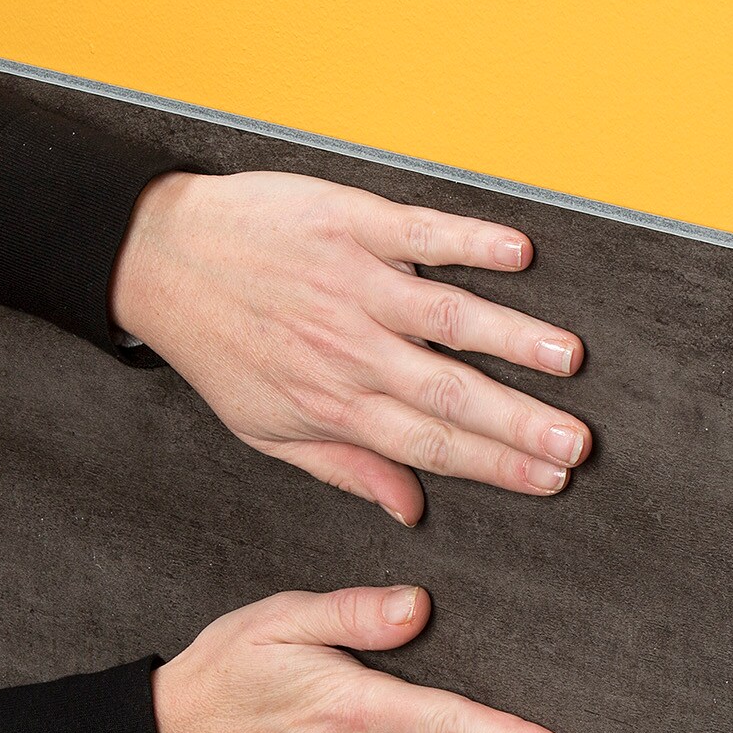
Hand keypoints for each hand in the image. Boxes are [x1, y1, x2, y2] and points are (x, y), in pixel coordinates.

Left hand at [110, 169, 590, 524]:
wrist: (156, 256)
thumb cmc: (218, 343)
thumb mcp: (266, 428)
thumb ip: (346, 468)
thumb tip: (409, 510)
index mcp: (335, 403)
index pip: (431, 444)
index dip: (496, 466)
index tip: (551, 480)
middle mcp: (350, 348)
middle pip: (449, 392)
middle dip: (519, 421)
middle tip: (576, 441)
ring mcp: (353, 282)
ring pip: (444, 315)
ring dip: (510, 336)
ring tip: (566, 357)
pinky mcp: (350, 222)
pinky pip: (419, 233)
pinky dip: (469, 240)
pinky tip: (518, 251)